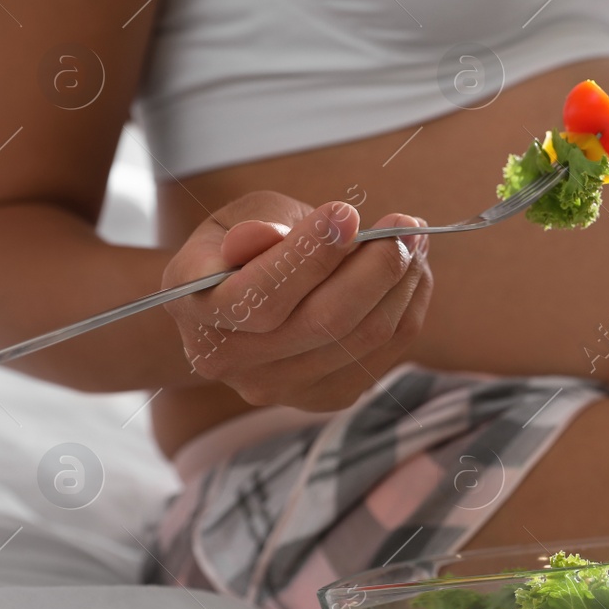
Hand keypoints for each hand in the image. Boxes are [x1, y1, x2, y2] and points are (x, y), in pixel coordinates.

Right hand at [161, 190, 431, 410]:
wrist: (242, 300)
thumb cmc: (241, 247)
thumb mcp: (232, 220)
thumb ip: (249, 228)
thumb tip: (264, 236)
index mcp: (196, 309)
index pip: (259, 297)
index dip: (309, 255)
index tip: (346, 212)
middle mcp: (231, 361)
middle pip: (323, 323)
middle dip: (375, 267)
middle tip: (404, 223)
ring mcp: (280, 388)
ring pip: (363, 338)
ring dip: (402, 282)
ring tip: (412, 237)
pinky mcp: (328, 396)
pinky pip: (386, 352)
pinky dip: (408, 305)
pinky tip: (411, 270)